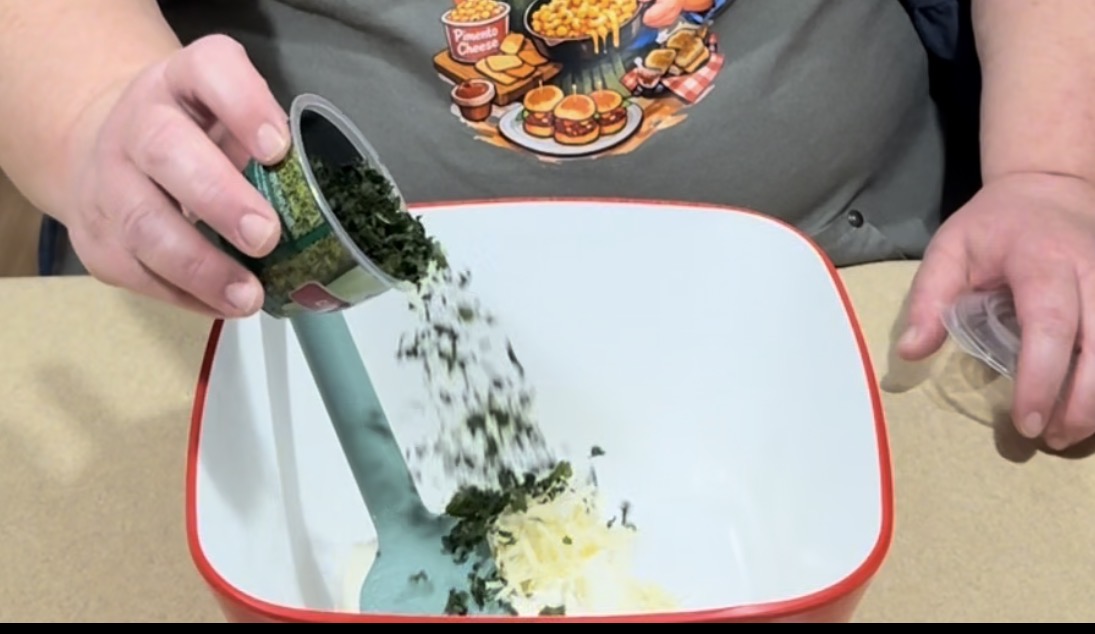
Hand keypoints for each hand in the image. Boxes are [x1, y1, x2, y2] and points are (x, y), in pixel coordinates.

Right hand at [61, 34, 288, 318]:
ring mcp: (109, 181)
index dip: (244, 105)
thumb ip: (269, 147)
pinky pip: (138, 272)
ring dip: (201, 267)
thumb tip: (319, 208)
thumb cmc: (197, 138)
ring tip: (248, 295)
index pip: (209, 70)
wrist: (108, 150)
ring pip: (144, 224)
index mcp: (183, 81)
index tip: (278, 147)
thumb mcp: (233, 120)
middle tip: (266, 235)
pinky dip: (184, 295)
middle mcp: (138, 123)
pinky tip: (221, 305)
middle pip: (166, 151)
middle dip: (219, 198)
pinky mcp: (98, 238)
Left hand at [899, 172, 1094, 450]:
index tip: (1025, 421)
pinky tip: (1090, 408)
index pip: (1051, 324)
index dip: (1042, 377)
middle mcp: (1093, 270)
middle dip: (1082, 402)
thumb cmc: (993, 226)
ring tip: (1067, 433)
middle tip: (1049, 438)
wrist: (1050, 188)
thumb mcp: (949, 249)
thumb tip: (910, 352)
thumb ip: (928, 299)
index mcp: (1043, 260)